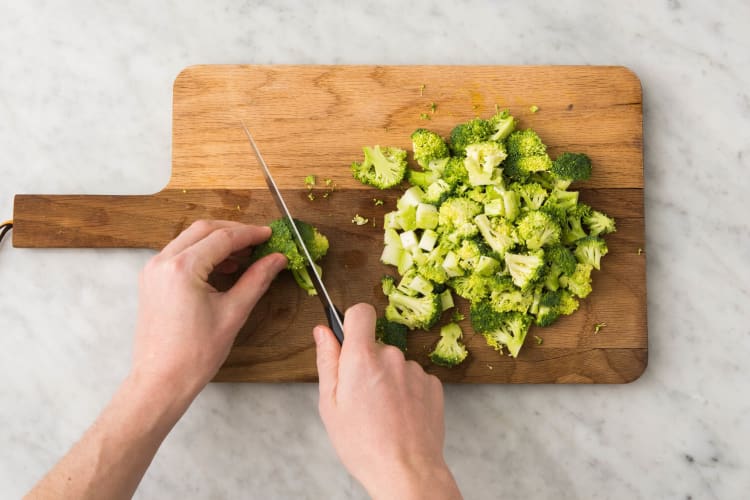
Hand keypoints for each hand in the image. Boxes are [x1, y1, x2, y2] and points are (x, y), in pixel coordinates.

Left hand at [132, 220, 286, 400]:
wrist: (161, 381)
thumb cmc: (195, 354)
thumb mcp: (233, 313)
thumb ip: (256, 279)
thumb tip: (276, 259)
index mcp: (182, 268)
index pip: (222, 237)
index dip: (250, 233)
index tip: (269, 234)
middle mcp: (163, 262)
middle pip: (203, 230)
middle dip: (233, 231)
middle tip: (259, 241)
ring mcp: (153, 270)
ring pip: (190, 239)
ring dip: (217, 241)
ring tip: (244, 254)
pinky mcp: (151, 280)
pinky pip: (179, 253)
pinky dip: (202, 253)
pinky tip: (222, 266)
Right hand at [314, 304, 461, 499]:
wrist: (406, 471)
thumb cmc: (363, 444)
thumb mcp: (330, 405)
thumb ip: (327, 361)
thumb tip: (323, 332)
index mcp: (361, 358)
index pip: (360, 312)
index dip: (353, 321)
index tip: (349, 337)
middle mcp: (391, 356)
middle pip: (376, 346)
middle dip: (367, 364)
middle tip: (361, 399)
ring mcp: (415, 370)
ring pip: (395, 365)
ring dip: (388, 380)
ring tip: (382, 414)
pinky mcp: (433, 384)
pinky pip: (413, 378)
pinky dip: (406, 392)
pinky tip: (400, 417)